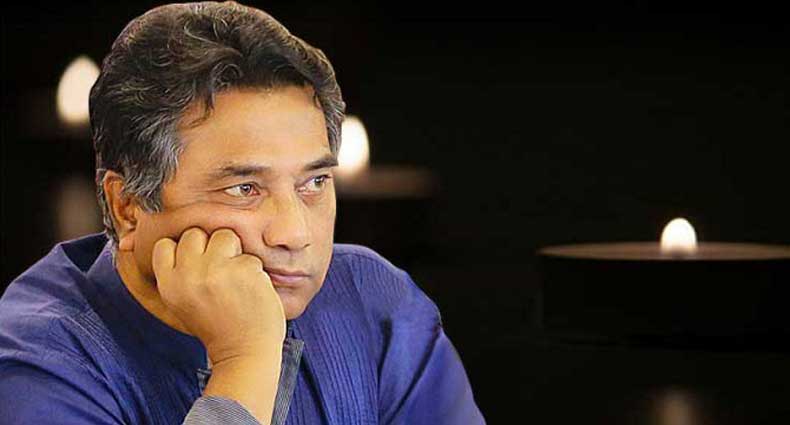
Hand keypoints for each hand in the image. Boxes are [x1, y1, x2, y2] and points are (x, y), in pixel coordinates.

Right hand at [151, 227, 285, 362]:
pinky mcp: (243, 269)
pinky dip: (255, 272)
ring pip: (225, 235)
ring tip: (236, 279)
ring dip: (235, 253)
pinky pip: (250, 256)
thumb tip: (139, 240)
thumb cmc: (215, 327)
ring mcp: (217, 269)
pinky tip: (251, 291)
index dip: (184, 251)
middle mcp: (188, 274)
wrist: (244, 352)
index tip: (196, 266)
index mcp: (169, 284)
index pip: (165, 244)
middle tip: (220, 273)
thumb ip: (174, 273)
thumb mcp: (181, 302)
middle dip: (210, 247)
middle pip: (195, 233)